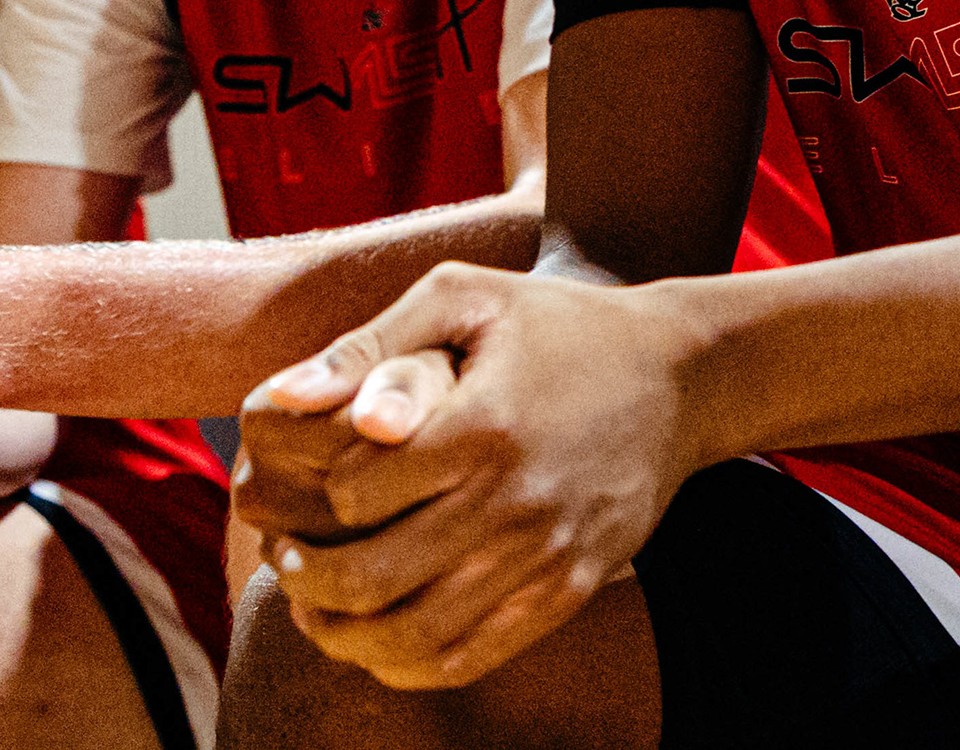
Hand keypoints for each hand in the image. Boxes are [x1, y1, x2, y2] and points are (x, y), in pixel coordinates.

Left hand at [234, 261, 694, 689]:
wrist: (679, 374)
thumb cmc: (556, 324)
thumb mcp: (465, 297)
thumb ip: (368, 344)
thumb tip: (280, 396)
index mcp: (482, 424)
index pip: (357, 494)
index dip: (319, 492)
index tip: (308, 482)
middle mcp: (514, 500)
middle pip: (373, 579)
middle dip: (308, 576)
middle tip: (287, 555)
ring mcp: (545, 555)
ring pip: (414, 637)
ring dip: (344, 634)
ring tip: (317, 605)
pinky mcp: (569, 590)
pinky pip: (469, 656)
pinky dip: (407, 664)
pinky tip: (379, 636)